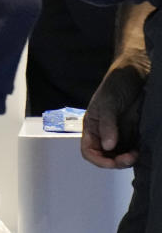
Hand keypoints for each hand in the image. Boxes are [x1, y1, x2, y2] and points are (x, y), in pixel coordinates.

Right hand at [81, 52, 147, 168]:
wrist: (137, 71)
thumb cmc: (116, 82)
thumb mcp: (108, 103)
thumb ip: (107, 125)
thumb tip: (108, 146)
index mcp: (92, 126)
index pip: (89, 151)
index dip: (99, 160)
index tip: (113, 161)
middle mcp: (105, 132)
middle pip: (105, 156)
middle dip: (116, 161)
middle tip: (129, 157)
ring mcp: (120, 132)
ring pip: (120, 155)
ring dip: (128, 159)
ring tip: (137, 153)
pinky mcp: (134, 131)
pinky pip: (133, 148)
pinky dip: (137, 153)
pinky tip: (142, 149)